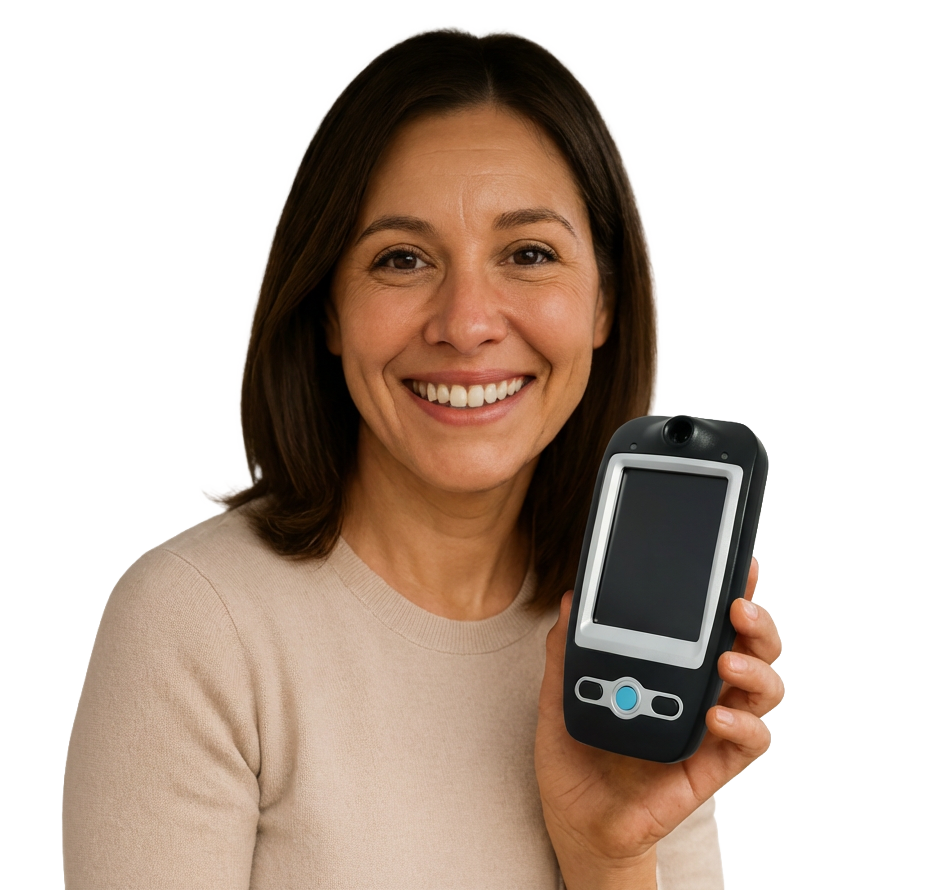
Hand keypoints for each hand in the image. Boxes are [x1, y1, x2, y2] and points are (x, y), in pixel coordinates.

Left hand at [535, 559, 782, 889]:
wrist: (575, 819)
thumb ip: (566, 651)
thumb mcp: (560, 694)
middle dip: (758, 621)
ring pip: (764, 689)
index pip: (711, 622)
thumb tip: (570, 601)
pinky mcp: (712, 766)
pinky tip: (718, 715)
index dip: (733, 592)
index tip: (740, 564)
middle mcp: (699, 691)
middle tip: (738, 607)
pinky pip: (749, 743)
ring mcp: (710, 728)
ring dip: (756, 667)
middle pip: (753, 647)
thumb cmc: (576, 754)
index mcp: (670, 666)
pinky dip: (743, 724)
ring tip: (728, 658)